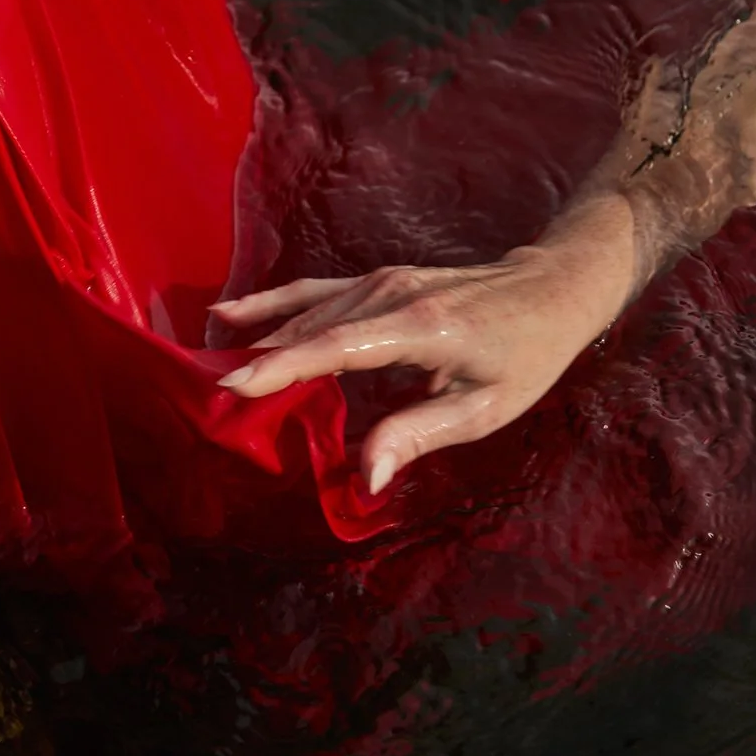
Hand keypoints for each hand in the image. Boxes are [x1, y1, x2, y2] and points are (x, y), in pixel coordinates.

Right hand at [213, 191, 636, 493]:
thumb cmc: (525, 356)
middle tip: (205, 398)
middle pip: (311, 326)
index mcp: (421, 328)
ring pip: (306, 309)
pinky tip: (230, 313)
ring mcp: (383, 280)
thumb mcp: (485, 408)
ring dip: (257, 338)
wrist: (550, 289)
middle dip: (257, 361)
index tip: (236, 388)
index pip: (338, 346)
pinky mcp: (377, 279)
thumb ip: (419, 436)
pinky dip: (272, 304)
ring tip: (205, 367)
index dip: (285, 367)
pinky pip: (315, 292)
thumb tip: (364, 475)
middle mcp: (394, 294)